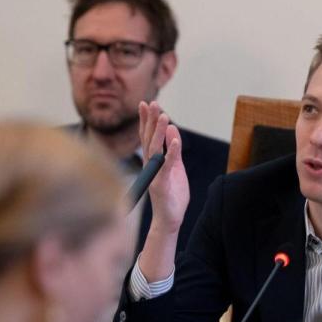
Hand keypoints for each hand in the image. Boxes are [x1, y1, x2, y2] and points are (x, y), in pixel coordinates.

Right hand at [139, 100, 189, 235]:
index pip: (148, 137)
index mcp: (153, 161)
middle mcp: (151, 166)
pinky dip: (171, 153)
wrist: (170, 219)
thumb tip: (172, 129)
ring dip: (159, 132)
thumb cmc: (172, 194)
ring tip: (165, 116)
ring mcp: (155, 175)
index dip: (146, 120)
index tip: (146, 103)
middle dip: (150, 120)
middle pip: (148, 139)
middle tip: (152, 102)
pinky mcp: (161, 184)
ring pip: (155, 149)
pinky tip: (175, 140)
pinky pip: (166, 166)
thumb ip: (173, 149)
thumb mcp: (175, 167)